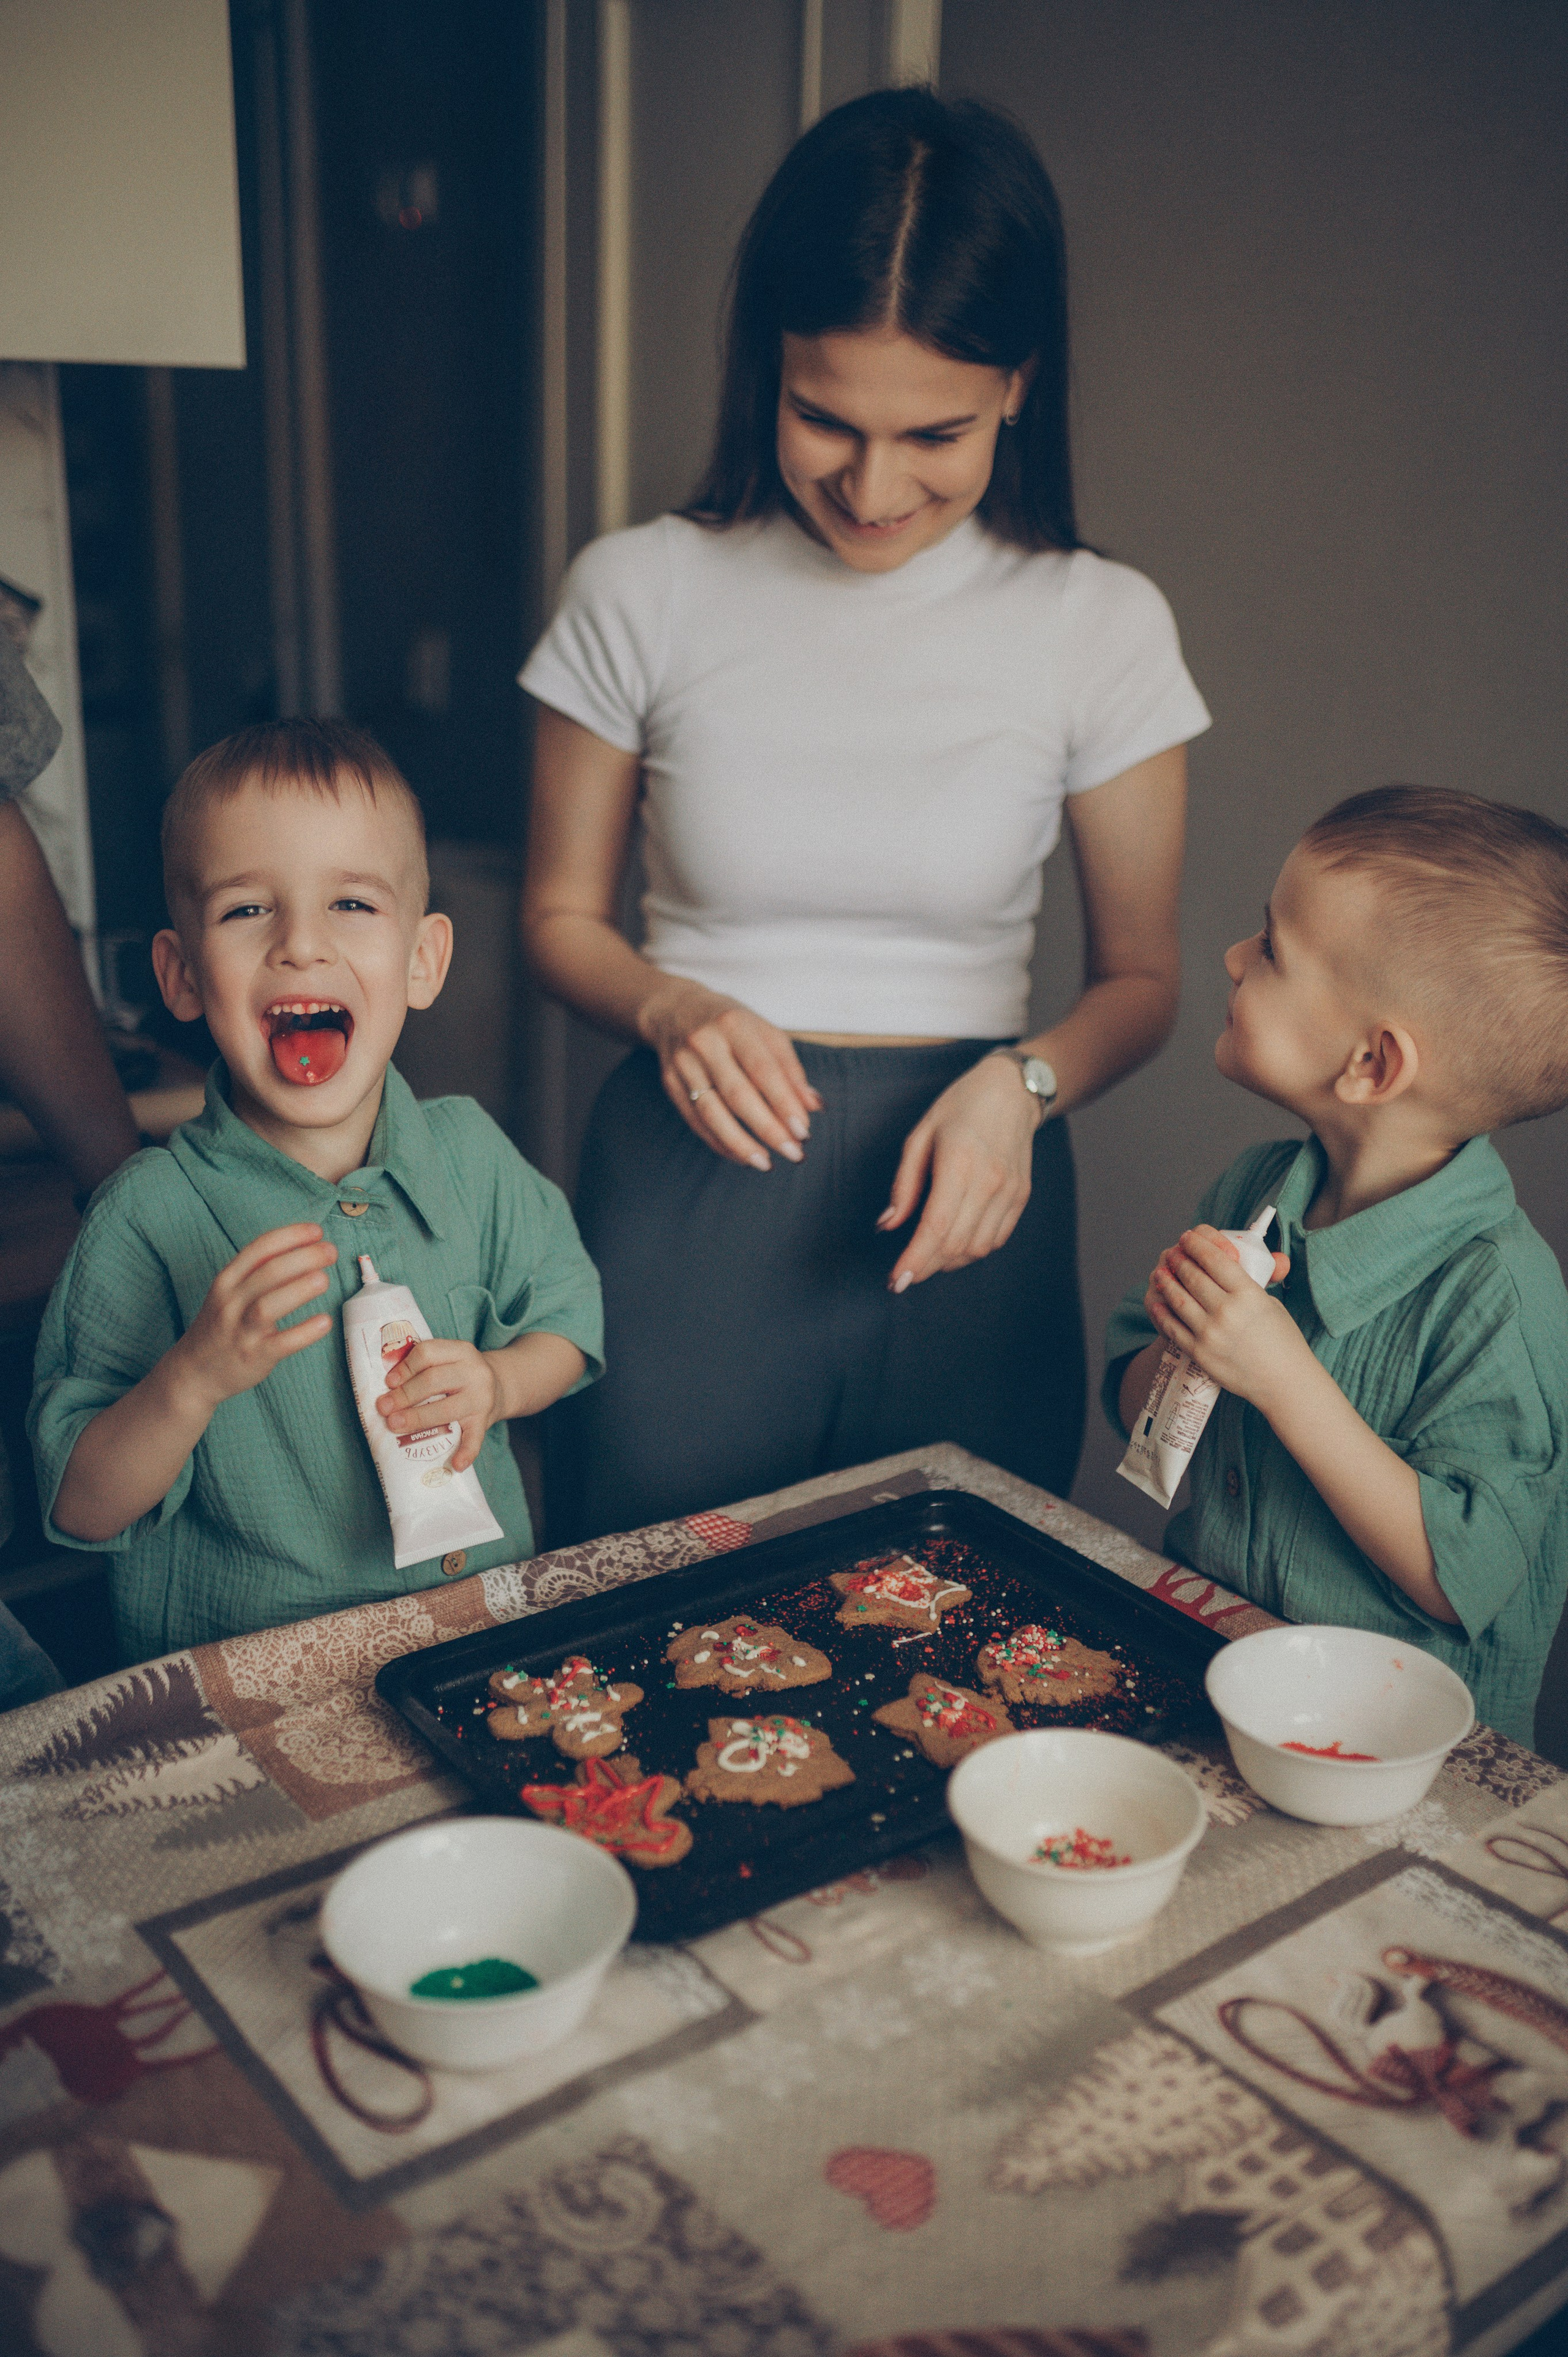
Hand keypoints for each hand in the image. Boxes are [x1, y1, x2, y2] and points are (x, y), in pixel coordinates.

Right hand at [172, 1224, 336, 1410]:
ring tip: (324, 1279)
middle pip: (269, 1272)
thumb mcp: (228, 1293)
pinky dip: (304, 1332)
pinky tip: (324, 1322)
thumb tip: (301, 1247)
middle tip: (330, 1252)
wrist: (194, 1372)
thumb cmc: (221, 1326)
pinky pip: (281, 1343)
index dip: (291, 1236)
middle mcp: (231, 1302)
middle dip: (304, 1257)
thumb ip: (257, 1272)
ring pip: (269, 1305)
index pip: (260, 1248)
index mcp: (226, 1281)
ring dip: (299, 1289)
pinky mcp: (254, 1356)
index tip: (317, 1231)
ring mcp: (241, 1331)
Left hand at [379, 1337, 501, 1471]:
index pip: (427, 1353)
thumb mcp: (447, 1359)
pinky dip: (466, 1452)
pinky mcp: (485, 1420)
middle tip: (383, 1408)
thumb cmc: (459, 1374)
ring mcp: (482, 1398)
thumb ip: (422, 1366)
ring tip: (395, 1426)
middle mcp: (474, 1372)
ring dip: (417, 1419)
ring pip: (446, 1409)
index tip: (388, 1382)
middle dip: (404, 1395)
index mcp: (460, 1351)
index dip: (405, 1368)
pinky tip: (456, 1464)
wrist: (500, 1385)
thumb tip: (387, 1387)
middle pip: (433, 1380)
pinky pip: (475, 1438)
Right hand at [637, 977, 820, 1170]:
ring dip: (740, 1143)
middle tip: (793, 1153)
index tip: (804, 1131)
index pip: (763, 1069)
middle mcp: (704, 1043)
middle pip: (737, 1094)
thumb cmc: (731, 1024)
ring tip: (765, 1164)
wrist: (675, 1009)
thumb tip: (813, 1106)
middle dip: (768, 1129)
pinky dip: (719, 1142)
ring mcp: (683, 1064)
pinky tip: (741, 1156)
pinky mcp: (670, 1083)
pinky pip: (695, 1120)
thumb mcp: (764, 1032)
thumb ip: (790, 1069)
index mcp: (734, 1024)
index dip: (784, 1103)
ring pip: (711, 1112)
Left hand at [882, 1055, 1038, 1289]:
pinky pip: (996, 1238)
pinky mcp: (1021, 1196)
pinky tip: (954, 1246)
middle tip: (903, 1276)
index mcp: (959, 1163)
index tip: (897, 1281)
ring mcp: (1010, 1191)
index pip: (937, 1227)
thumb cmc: (960, 1107)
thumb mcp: (920, 1135)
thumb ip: (904, 1184)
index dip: (915, 1260)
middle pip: (956, 1244)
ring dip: (948, 1262)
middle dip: (926, 1267)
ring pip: (978, 1248)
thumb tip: (888, 1224)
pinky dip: (973, 1251)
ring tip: (926, 1259)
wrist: (1012, 1090)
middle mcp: (990, 1181)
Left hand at [1145, 1226, 1298, 1408]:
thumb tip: (1238, 1256)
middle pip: (1193, 1275)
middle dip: (1179, 1259)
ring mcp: (1211, 1333)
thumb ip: (1250, 1281)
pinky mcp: (1199, 1352)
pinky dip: (1162, 1311)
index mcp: (1249, 1294)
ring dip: (1167, 1281)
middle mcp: (1227, 1311)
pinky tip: (1158, 1301)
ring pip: (1179, 1298)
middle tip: (1174, 1252)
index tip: (1188, 1237)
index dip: (1198, 1244)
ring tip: (1161, 1272)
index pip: (1215, 1259)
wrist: (1284, 1382)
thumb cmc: (1282, 1340)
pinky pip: (1173, 1326)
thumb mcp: (1271, 1303)